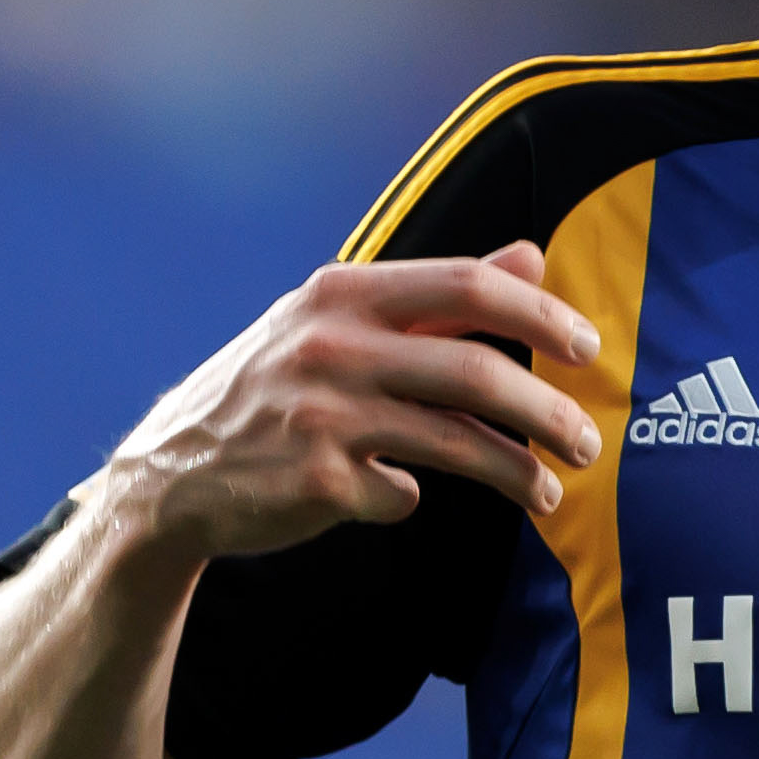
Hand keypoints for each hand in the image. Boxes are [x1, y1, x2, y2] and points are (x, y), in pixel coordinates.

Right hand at [80, 244, 604, 574]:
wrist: (168, 477)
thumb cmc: (270, 390)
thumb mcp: (335, 324)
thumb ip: (435, 295)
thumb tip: (530, 259)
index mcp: (342, 294)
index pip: (467, 286)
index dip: (540, 316)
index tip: (588, 348)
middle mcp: (332, 346)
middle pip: (475, 371)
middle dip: (548, 410)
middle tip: (590, 440)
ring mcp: (322, 415)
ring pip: (455, 443)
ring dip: (518, 473)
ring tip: (551, 495)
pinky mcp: (317, 482)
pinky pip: (400, 495)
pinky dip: (407, 499)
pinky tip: (398, 496)